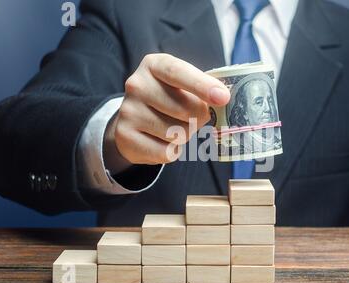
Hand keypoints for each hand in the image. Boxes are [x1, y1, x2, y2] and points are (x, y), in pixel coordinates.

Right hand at [104, 54, 229, 168]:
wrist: (134, 122)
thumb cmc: (169, 100)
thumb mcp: (183, 85)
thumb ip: (203, 89)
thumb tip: (224, 101)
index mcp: (154, 65)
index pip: (178, 72)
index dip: (202, 85)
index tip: (223, 97)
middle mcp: (137, 84)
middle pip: (184, 109)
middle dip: (198, 118)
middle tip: (193, 117)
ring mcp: (128, 111)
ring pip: (176, 133)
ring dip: (184, 136)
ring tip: (173, 128)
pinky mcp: (125, 136)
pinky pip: (165, 152)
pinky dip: (172, 151)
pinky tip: (161, 141)